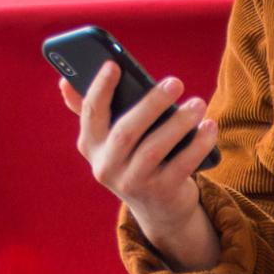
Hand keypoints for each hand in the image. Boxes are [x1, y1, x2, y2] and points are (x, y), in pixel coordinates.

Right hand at [60, 63, 216, 243]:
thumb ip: (92, 110)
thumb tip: (64, 81)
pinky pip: (181, 166)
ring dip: (179, 123)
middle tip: (175, 82)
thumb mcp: (110, 139)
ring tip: (198, 103)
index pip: (90, 113)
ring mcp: (132, 183)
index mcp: (90, 145)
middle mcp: (106, 167)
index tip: (114, 65)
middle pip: (126, 132)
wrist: (158, 208)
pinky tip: (209, 127)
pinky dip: (198, 145)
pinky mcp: (161, 194)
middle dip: (151, 104)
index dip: (100, 88)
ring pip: (155, 149)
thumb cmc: (133, 157)